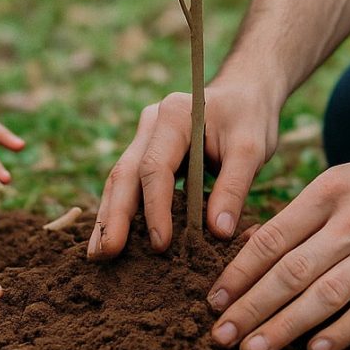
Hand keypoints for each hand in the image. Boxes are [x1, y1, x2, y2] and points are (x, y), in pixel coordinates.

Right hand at [91, 79, 280, 257]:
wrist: (245, 94)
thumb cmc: (249, 118)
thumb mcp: (251, 149)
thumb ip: (234, 188)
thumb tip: (218, 233)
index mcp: (175, 115)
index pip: (154, 166)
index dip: (155, 207)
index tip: (160, 244)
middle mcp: (151, 123)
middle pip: (125, 173)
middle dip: (113, 216)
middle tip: (104, 254)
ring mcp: (145, 136)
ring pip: (120, 179)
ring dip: (109, 217)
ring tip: (98, 255)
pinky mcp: (148, 151)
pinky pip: (131, 183)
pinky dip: (122, 210)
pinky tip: (113, 238)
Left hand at [207, 147, 349, 349]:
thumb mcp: (336, 181)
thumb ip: (296, 215)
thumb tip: (248, 244)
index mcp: (327, 193)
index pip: (273, 238)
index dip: (240, 272)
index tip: (215, 298)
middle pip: (292, 271)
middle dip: (252, 307)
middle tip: (222, 334)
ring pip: (325, 295)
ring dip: (286, 326)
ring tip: (255, 348)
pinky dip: (342, 332)